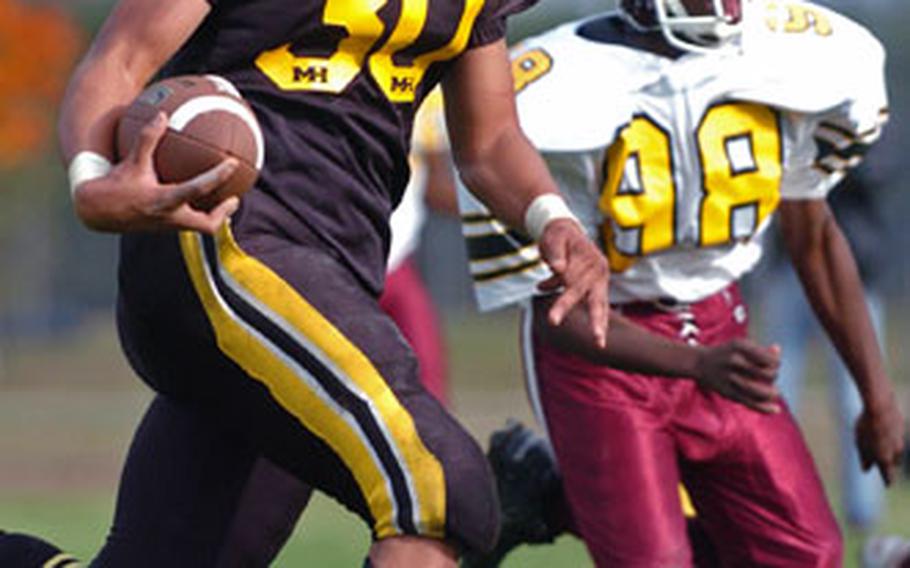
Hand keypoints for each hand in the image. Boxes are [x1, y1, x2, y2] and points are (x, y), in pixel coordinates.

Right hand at [72, 113, 239, 233]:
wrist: (94, 212)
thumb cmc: (114, 185)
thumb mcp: (131, 160)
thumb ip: (148, 138)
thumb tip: (163, 115)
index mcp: (164, 200)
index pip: (198, 188)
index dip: (218, 176)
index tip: (233, 163)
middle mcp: (170, 217)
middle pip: (207, 225)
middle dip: (223, 214)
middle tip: (234, 199)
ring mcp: (168, 226)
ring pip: (198, 227)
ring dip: (213, 216)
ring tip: (224, 201)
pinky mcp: (163, 229)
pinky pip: (187, 223)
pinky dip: (196, 212)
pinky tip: (199, 200)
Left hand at [536, 219, 608, 347]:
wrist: (561, 229)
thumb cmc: (556, 233)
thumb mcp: (553, 237)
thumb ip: (555, 252)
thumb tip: (558, 269)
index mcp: (592, 261)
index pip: (576, 287)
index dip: (563, 304)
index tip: (553, 321)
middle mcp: (598, 272)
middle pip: (597, 301)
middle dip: (597, 322)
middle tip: (598, 342)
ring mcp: (597, 280)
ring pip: (598, 305)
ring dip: (598, 324)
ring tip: (600, 344)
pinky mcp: (590, 285)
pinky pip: (586, 301)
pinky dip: (573, 308)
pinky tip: (553, 302)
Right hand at [693, 340, 781, 413]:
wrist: (698, 363)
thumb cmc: (725, 353)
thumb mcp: (740, 345)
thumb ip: (759, 349)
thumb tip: (777, 350)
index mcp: (740, 346)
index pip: (770, 360)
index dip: (776, 364)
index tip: (771, 365)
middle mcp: (735, 361)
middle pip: (768, 375)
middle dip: (773, 377)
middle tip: (769, 377)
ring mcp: (730, 377)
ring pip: (761, 391)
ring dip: (772, 393)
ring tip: (773, 392)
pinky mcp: (728, 392)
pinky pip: (750, 402)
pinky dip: (765, 408)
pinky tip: (775, 410)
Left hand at [855, 398, 904, 485]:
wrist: (880, 405)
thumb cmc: (866, 427)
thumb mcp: (860, 443)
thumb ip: (864, 458)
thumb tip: (865, 469)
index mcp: (885, 458)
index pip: (888, 476)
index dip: (887, 480)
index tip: (888, 484)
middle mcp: (896, 451)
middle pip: (892, 462)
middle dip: (886, 462)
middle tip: (879, 459)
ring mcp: (901, 438)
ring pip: (896, 448)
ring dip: (888, 447)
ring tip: (876, 440)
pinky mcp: (901, 426)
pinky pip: (895, 434)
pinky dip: (889, 434)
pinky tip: (881, 426)